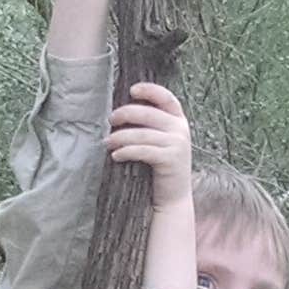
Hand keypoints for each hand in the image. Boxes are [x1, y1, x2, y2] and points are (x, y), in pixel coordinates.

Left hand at [106, 83, 195, 198]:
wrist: (173, 198)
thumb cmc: (161, 168)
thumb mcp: (161, 142)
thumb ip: (151, 125)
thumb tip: (123, 112)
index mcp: (179, 121)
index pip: (166, 98)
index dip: (149, 90)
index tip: (132, 90)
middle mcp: (181, 129)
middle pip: (149, 113)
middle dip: (126, 114)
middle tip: (111, 120)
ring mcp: (177, 144)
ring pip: (142, 134)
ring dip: (121, 136)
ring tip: (107, 142)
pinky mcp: (170, 160)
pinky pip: (143, 151)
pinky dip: (126, 151)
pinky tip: (115, 156)